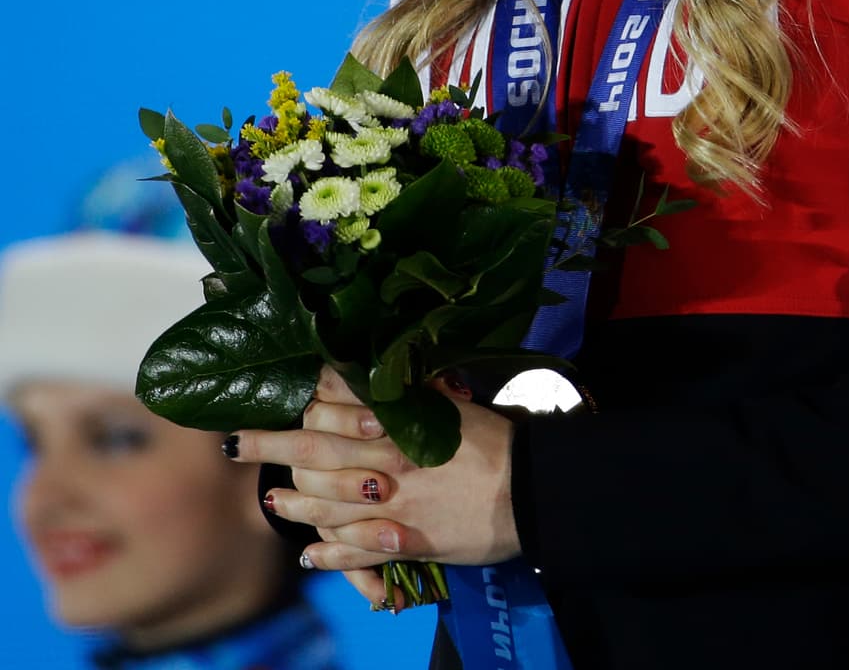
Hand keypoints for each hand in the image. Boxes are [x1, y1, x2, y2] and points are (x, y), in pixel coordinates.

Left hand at [229, 366, 519, 606]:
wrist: (532, 489)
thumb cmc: (497, 441)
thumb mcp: (455, 404)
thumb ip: (414, 394)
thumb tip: (381, 372)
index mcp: (399, 423)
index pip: (338, 407)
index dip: (305, 400)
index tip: (279, 394)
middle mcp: (386, 462)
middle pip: (317, 451)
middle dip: (272, 445)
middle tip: (236, 442)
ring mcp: (391, 506)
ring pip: (326, 504)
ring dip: (293, 503)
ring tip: (270, 501)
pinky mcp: (405, 543)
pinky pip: (354, 554)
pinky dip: (328, 557)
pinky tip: (308, 557)